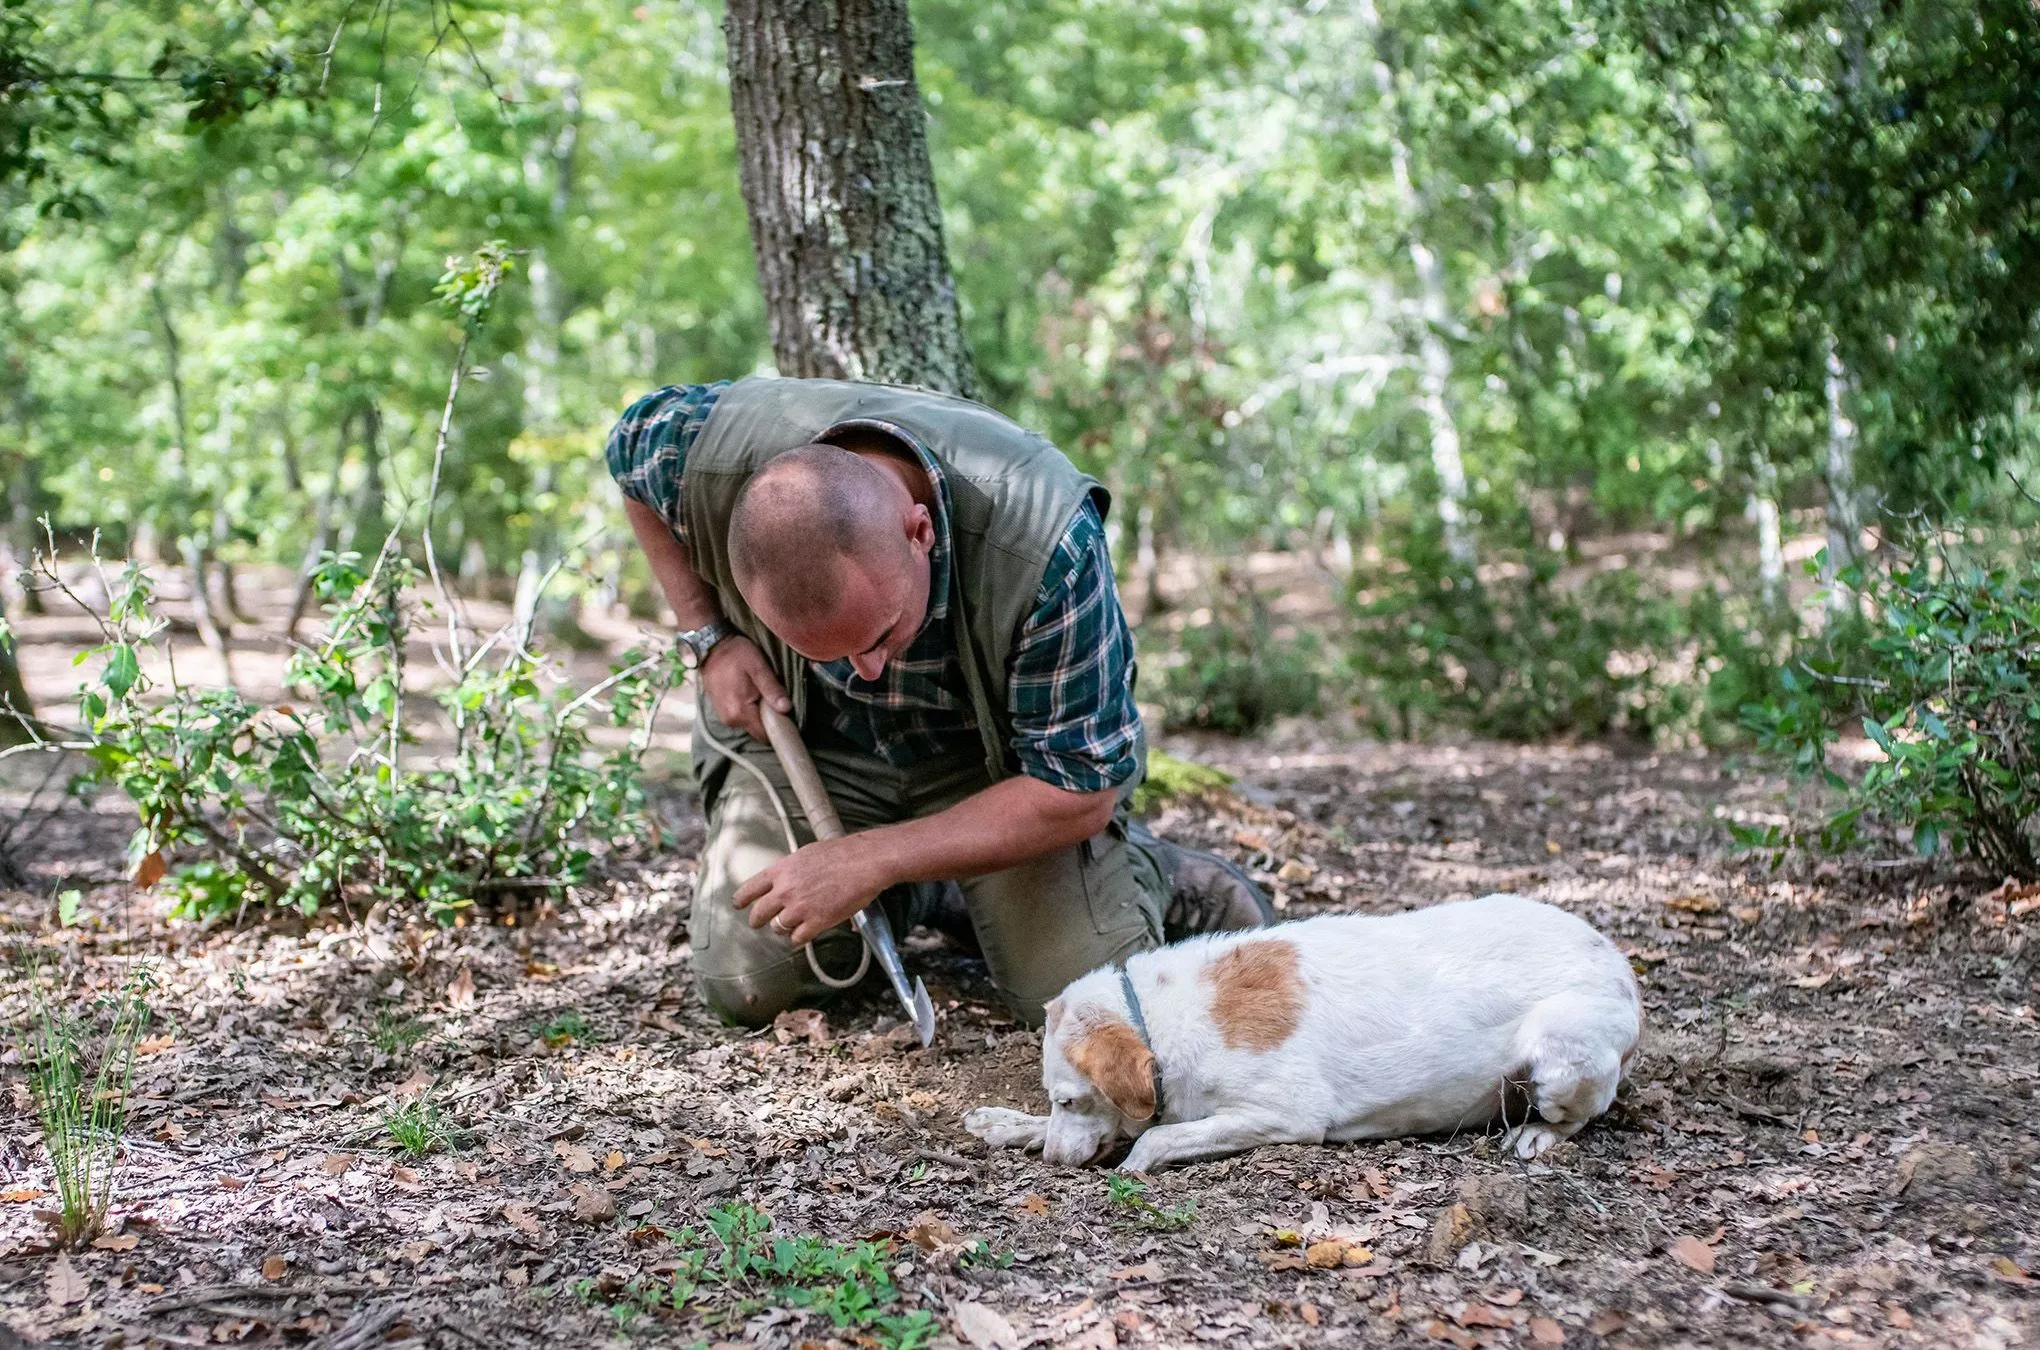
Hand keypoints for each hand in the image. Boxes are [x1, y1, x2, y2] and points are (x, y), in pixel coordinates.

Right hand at [701, 635, 789, 740]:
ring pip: (751, 725)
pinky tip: (752, 694)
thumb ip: (772, 689)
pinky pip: (742, 718)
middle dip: (769, 720)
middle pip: (758, 731)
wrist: (711, 647)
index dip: (779, 726)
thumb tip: (786, 709)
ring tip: (762, 694)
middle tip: (774, 699)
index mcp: (740, 712)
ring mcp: (725, 717)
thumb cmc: (736, 654)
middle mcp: (731, 720)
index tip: (786, 714)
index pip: (765, 734)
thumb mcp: (758, 667)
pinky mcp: (722, 712)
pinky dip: (750, 711)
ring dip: (760, 714)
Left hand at [733, 835, 887, 947]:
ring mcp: (799, 908)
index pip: (750, 888)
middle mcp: (785, 890)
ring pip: (777, 928)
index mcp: (781, 870)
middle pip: (759, 913)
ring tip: (791, 925)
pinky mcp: (816, 922)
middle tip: (760, 922)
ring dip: (782, 928)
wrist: (864, 862)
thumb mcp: (807, 854)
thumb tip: (784, 879)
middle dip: (758, 920)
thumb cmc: (841, 854)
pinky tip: (805, 933)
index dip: (742, 900)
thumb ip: (791, 870)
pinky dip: (799, 938)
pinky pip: (797, 938)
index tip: (739, 905)